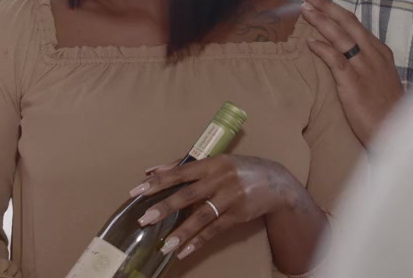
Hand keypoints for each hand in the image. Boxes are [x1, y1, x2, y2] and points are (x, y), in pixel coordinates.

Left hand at [132, 155, 312, 260]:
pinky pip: (215, 230)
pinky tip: (183, 251)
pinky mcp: (238, 215)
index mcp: (210, 163)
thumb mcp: (214, 162)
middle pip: (188, 194)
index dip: (158, 182)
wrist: (276, 182)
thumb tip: (152, 170)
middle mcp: (220, 179)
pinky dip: (199, 241)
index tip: (137, 190)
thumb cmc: (237, 169)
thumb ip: (182, 166)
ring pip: (202, 217)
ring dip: (182, 232)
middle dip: (164, 207)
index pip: (179, 173)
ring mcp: (230, 198)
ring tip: (164, 245)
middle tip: (144, 219)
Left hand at [301, 0, 404, 145]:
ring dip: (321, 21)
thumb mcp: (381, 78)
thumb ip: (366, 62)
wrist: (395, 131)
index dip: (336, 10)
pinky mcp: (354, 83)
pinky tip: (309, 42)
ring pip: (341, 36)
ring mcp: (364, 68)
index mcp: (380, 52)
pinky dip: (322, 48)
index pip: (356, 24)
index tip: (320, 1)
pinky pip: (336, 60)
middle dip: (326, 6)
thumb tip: (347, 51)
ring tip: (305, 10)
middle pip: (348, 23)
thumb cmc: (386, 108)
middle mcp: (374, 55)